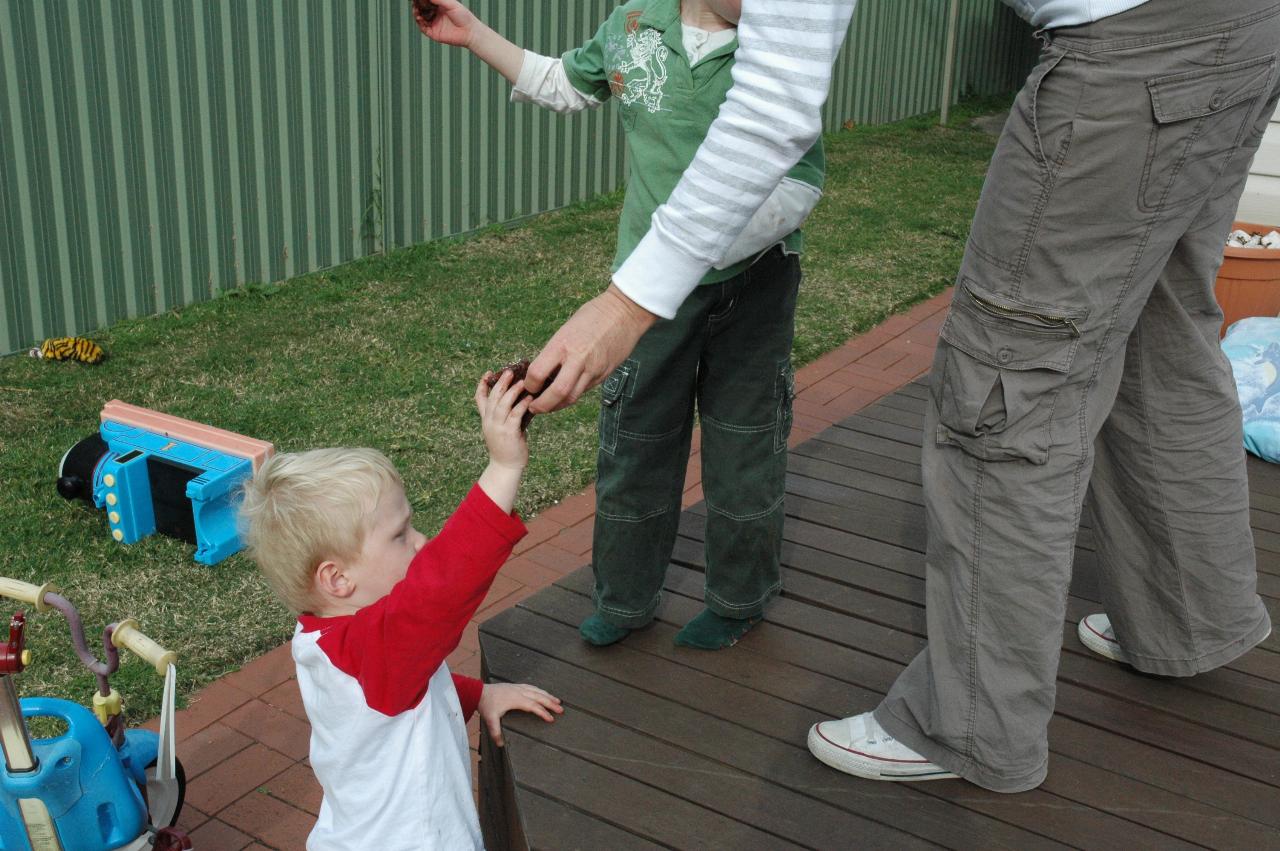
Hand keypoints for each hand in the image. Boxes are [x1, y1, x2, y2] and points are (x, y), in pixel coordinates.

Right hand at [410, 0, 479, 47]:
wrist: (469, 32)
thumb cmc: (464, 16)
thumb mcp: (451, 4)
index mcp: (440, 6)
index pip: (427, 1)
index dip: (421, 0)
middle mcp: (436, 15)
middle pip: (421, 9)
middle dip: (417, 5)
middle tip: (415, 2)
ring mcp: (434, 24)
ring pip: (420, 18)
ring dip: (416, 13)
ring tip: (416, 10)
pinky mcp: (434, 33)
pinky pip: (423, 28)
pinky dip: (420, 22)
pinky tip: (419, 18)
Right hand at [475, 369, 529, 471]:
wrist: (506, 467)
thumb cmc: (508, 447)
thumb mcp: (502, 428)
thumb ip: (507, 415)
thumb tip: (520, 400)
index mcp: (486, 420)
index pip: (479, 399)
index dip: (482, 385)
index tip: (488, 373)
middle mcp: (489, 422)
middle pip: (492, 398)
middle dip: (500, 383)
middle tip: (509, 371)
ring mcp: (497, 427)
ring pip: (502, 404)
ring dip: (512, 391)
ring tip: (522, 381)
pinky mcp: (508, 433)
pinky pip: (515, 415)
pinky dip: (522, 405)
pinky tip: (529, 398)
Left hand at [478, 682, 562, 746]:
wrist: (479, 692)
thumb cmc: (486, 705)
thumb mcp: (490, 719)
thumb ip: (495, 731)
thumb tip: (500, 744)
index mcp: (516, 700)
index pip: (534, 706)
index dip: (543, 713)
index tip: (551, 719)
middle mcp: (520, 692)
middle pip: (539, 697)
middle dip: (551, 703)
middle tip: (561, 709)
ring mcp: (518, 688)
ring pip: (537, 691)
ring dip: (548, 696)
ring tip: (558, 700)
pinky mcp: (516, 686)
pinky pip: (532, 687)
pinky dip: (540, 690)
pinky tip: (543, 692)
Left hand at [526, 284, 656, 412]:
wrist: (624, 312)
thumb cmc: (593, 315)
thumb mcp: (566, 330)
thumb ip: (555, 352)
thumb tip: (542, 372)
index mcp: (562, 344)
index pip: (538, 373)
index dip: (529, 384)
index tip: (527, 386)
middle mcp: (577, 359)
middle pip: (556, 393)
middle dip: (542, 406)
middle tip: (534, 407)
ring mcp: (593, 369)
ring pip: (571, 397)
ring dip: (556, 406)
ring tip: (548, 405)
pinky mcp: (604, 374)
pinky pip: (584, 390)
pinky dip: (571, 395)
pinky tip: (565, 394)